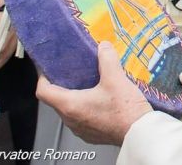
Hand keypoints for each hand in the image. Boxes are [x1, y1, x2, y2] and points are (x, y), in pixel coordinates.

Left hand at [36, 42, 151, 145]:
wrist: (139, 132)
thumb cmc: (125, 109)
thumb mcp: (116, 78)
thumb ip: (107, 59)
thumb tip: (103, 46)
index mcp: (70, 105)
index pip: (43, 91)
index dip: (43, 77)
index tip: (48, 68)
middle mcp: (71, 119)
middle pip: (55, 100)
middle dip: (61, 85)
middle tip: (71, 71)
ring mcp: (80, 129)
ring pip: (68, 110)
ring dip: (74, 97)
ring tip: (87, 83)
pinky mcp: (91, 134)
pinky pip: (80, 118)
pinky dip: (84, 107)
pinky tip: (99, 99)